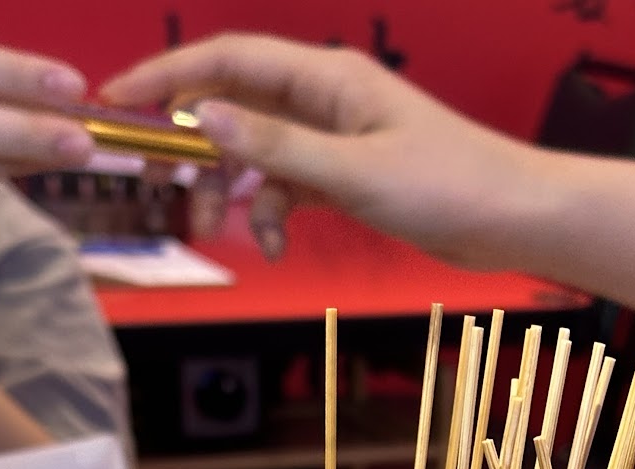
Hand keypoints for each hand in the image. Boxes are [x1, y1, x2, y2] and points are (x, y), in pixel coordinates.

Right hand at [102, 33, 540, 268]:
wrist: (515, 220)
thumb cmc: (452, 185)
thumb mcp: (355, 172)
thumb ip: (277, 148)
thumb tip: (204, 119)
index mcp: (327, 79)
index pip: (229, 59)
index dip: (169, 76)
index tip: (118, 102)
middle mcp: (326, 101)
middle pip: (234, 107)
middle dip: (195, 146)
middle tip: (165, 184)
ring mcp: (335, 139)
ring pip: (257, 153)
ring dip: (232, 189)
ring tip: (218, 227)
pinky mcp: (347, 177)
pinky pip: (287, 186)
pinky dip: (272, 212)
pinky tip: (274, 243)